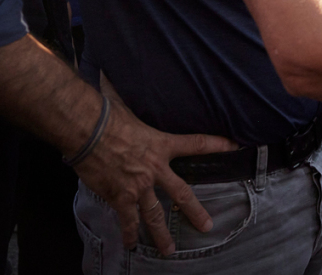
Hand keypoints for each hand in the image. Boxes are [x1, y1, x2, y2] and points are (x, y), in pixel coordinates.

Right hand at [73, 99, 237, 254]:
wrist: (87, 130)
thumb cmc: (106, 112)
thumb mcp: (126, 102)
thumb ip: (128, 93)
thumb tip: (116, 71)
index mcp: (161, 144)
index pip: (196, 143)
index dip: (217, 144)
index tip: (234, 146)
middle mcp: (154, 168)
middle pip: (181, 193)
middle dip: (194, 212)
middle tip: (206, 226)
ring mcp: (138, 186)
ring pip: (155, 214)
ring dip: (161, 234)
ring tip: (169, 250)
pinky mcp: (119, 196)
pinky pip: (127, 219)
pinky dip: (128, 233)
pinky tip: (130, 245)